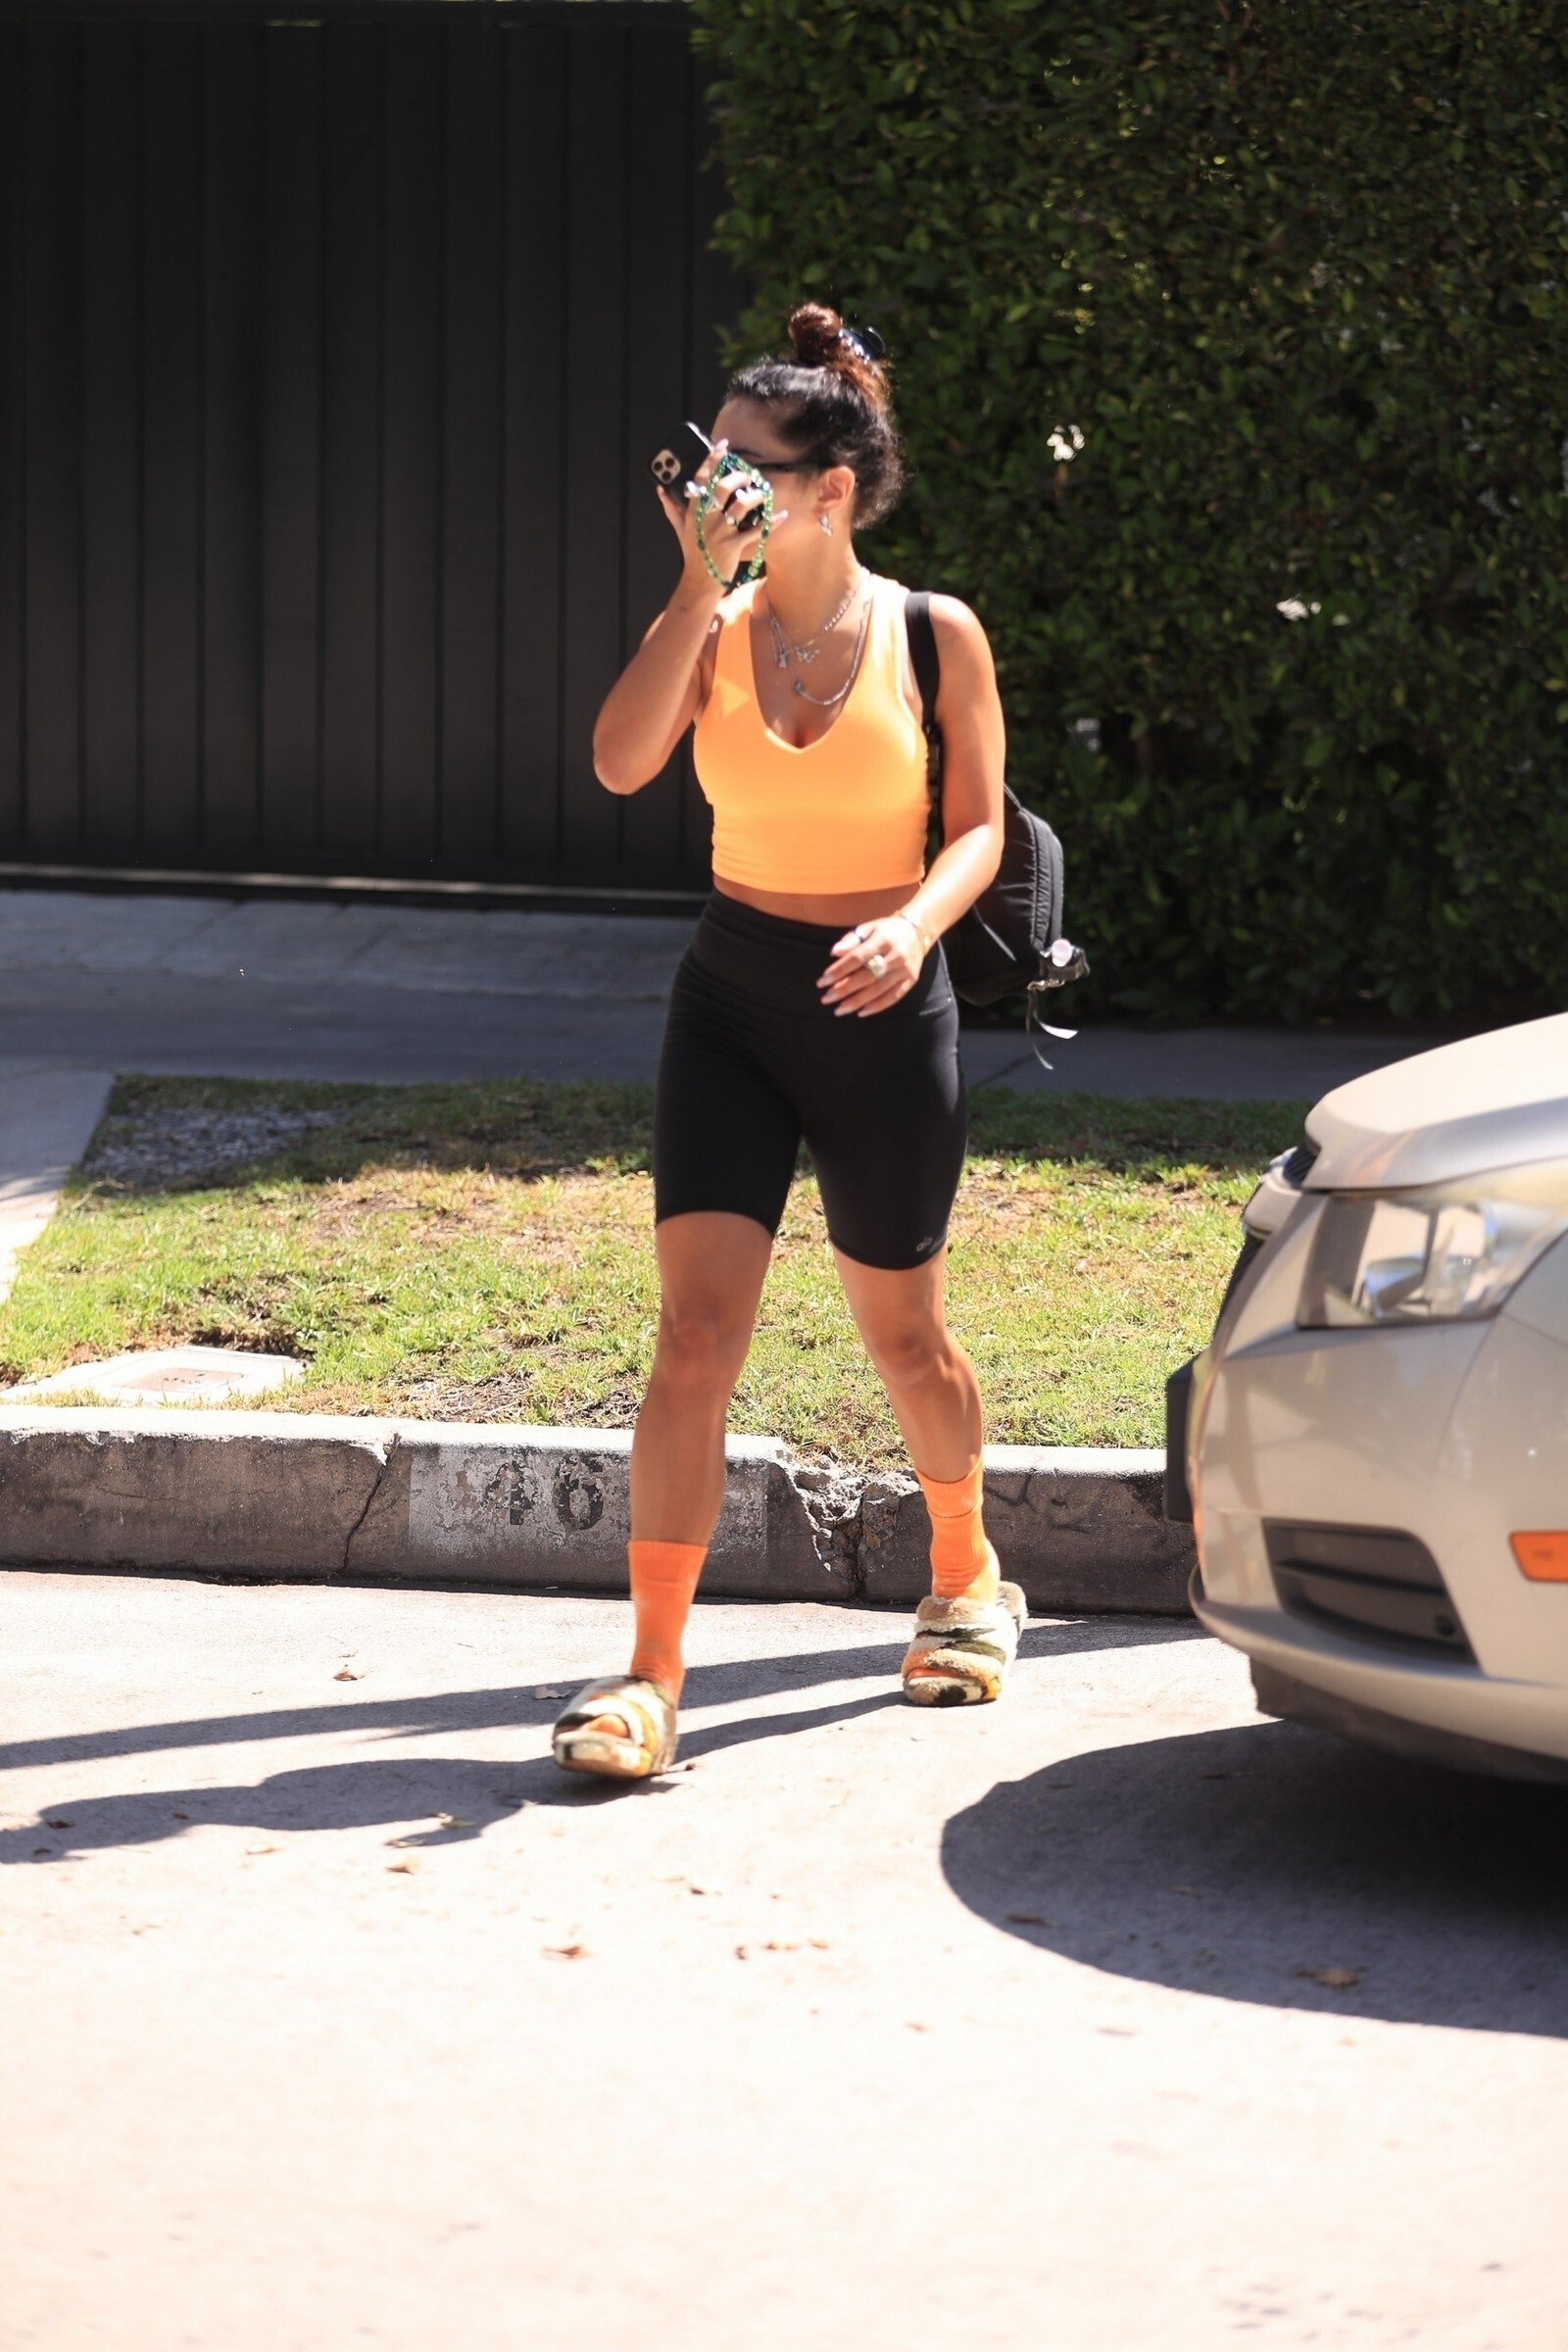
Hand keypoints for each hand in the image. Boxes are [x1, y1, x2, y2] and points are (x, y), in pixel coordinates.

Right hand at [656, 442, 781, 596]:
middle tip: (749, 475)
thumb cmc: (693, 554)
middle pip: (723, 487)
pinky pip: (755, 530)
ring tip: (763, 493)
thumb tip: (660, 490)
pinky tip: (781, 516)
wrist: (699, 583)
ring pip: (741, 505)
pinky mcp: (733, 546)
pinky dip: (770, 523)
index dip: (712, 459)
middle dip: (739, 476)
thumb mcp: (680, 529)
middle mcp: (706, 518)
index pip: (702, 478)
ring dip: (756, 496)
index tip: (723, 446)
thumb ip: (671, 508)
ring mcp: (720, 532)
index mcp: (693, 511)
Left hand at [818, 912, 929, 1016]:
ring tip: (839, 1010)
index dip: (838, 970)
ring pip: (878, 990)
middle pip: (866, 977)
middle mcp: (895, 956)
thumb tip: (834, 953)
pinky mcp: (911, 980)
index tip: (822, 981)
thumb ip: (851, 939)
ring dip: (857, 1002)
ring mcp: (904, 970)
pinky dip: (877, 1006)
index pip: (857, 958)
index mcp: (882, 940)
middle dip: (844, 989)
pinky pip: (894, 997)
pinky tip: (861, 1012)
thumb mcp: (869, 928)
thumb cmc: (887, 930)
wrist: (919, 931)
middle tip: (826, 999)